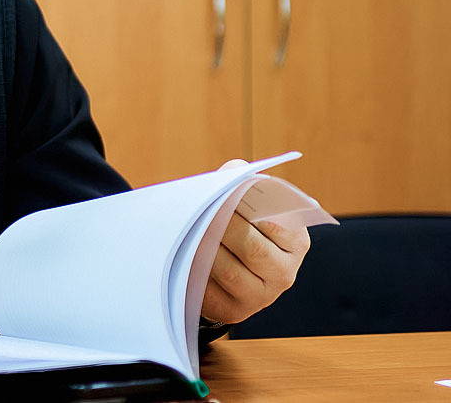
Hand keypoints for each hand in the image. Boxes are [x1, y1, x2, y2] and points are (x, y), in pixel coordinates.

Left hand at [201, 161, 310, 324]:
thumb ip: (244, 183)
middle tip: (200, 212)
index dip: (248, 210)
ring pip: (228, 271)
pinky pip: (211, 292)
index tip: (225, 195)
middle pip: (252, 249)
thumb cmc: (242, 227)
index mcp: (296, 242)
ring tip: (188, 230)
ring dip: (204, 248)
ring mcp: (261, 297)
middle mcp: (284, 273)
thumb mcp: (250, 205)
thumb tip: (235, 169)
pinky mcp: (234, 311)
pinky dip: (195, 272)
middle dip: (222, 227)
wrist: (233, 269)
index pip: (277, 225)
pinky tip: (185, 255)